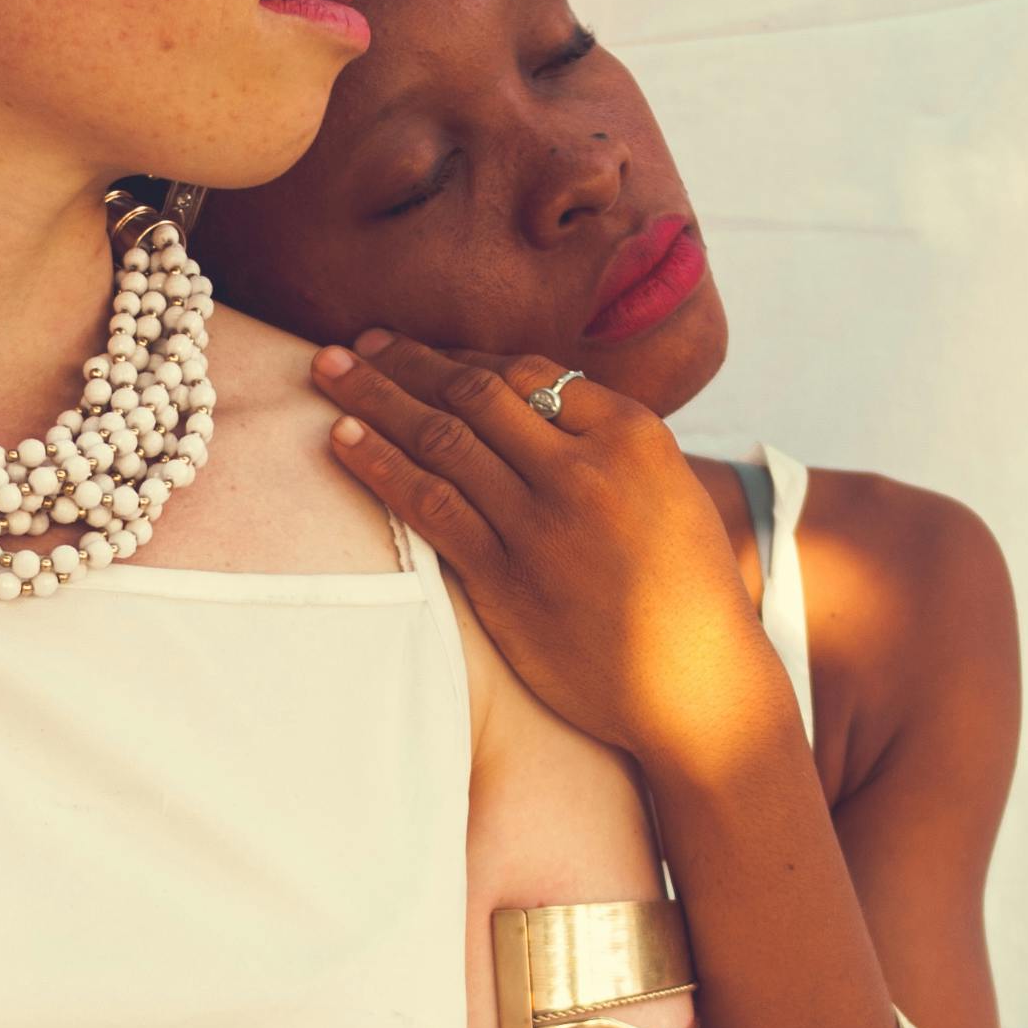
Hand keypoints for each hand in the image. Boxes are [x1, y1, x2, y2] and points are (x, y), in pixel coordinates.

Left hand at [312, 331, 790, 769]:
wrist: (699, 684)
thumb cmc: (685, 589)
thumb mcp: (667, 488)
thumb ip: (603, 444)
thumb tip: (528, 406)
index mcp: (631, 432)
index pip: (526, 371)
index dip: (458, 356)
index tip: (416, 350)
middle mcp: (584, 467)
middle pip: (473, 393)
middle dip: (404, 361)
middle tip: (353, 343)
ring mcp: (541, 522)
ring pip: (441, 438)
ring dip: (375, 398)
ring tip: (328, 372)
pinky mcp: (505, 578)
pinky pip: (428, 505)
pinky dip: (379, 464)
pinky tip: (342, 440)